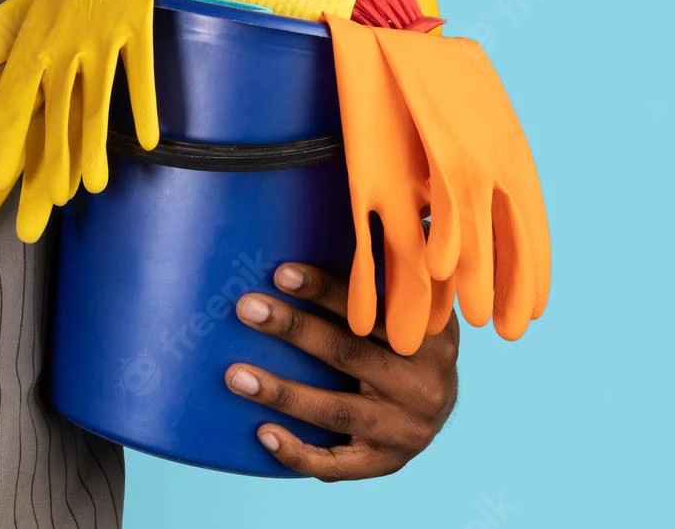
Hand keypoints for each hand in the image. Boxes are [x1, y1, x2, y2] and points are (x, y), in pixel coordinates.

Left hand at [0, 0, 157, 217]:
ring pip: (95, 98)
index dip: (1, 140)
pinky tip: (146, 141)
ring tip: (91, 188)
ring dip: (93, 143)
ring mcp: (98, 35)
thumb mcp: (9, 20)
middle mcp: (60, 43)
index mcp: (27, 46)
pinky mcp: (134, 23)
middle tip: (39, 217)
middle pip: (52, 114)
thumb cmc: (48, 3)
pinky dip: (143, 103)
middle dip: (44, 165)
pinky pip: (140, 69)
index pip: (8, 100)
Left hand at [225, 262, 458, 480]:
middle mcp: (425, 386)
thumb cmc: (407, 338)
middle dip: (294, 329)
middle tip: (246, 308)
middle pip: (350, 354)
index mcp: (431, 337)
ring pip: (337, 411)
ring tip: (235, 375)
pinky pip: (339, 466)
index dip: (328, 291)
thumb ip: (390, 266)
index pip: (375, 311)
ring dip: (283, 392)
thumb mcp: (414, 303)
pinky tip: (262, 434)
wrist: (439, 406)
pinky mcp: (385, 463)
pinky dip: (299, 453)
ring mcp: (406, 430)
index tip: (281, 272)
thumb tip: (373, 209)